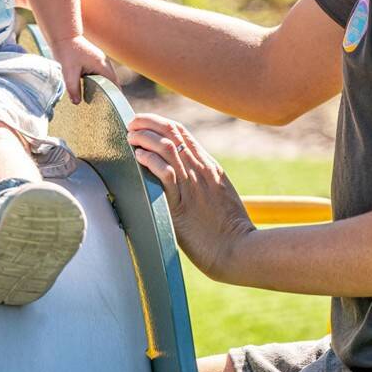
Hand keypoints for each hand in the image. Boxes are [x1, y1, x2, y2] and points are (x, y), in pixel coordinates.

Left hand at [53, 36, 115, 103]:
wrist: (64, 37)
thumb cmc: (67, 52)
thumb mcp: (68, 72)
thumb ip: (73, 88)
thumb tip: (77, 103)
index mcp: (102, 65)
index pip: (114, 84)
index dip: (115, 96)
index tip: (113, 108)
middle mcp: (104, 63)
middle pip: (112, 83)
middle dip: (109, 94)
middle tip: (105, 109)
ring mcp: (101, 62)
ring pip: (106, 79)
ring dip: (103, 89)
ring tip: (98, 102)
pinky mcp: (95, 62)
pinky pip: (100, 76)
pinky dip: (98, 83)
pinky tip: (91, 91)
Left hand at [127, 113, 255, 280]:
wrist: (240, 249)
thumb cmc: (230, 230)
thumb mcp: (220, 196)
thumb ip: (203, 183)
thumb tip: (181, 179)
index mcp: (209, 166)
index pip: (182, 132)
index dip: (160, 123)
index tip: (144, 122)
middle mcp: (200, 169)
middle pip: (172, 132)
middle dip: (148, 123)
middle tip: (132, 125)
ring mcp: (192, 184)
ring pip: (166, 147)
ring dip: (144, 138)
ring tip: (131, 138)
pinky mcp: (182, 203)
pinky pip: (165, 173)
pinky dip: (149, 160)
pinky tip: (138, 158)